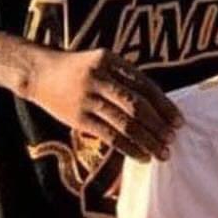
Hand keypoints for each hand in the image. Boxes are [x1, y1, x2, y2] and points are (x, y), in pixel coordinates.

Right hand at [25, 48, 181, 161]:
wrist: (39, 73)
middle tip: (173, 139)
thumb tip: (160, 107)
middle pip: (137, 106)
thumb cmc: (79, 70)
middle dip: (159, 125)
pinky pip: (109, 136)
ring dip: (148, 141)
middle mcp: (100, 78)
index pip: (145, 86)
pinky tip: (142, 156)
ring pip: (125, 124)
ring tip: (162, 153)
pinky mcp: (78, 118)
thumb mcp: (104, 63)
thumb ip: (127, 79)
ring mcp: (87, 99)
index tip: (178, 121)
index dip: (164, 106)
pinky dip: (129, 148)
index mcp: (111, 61)